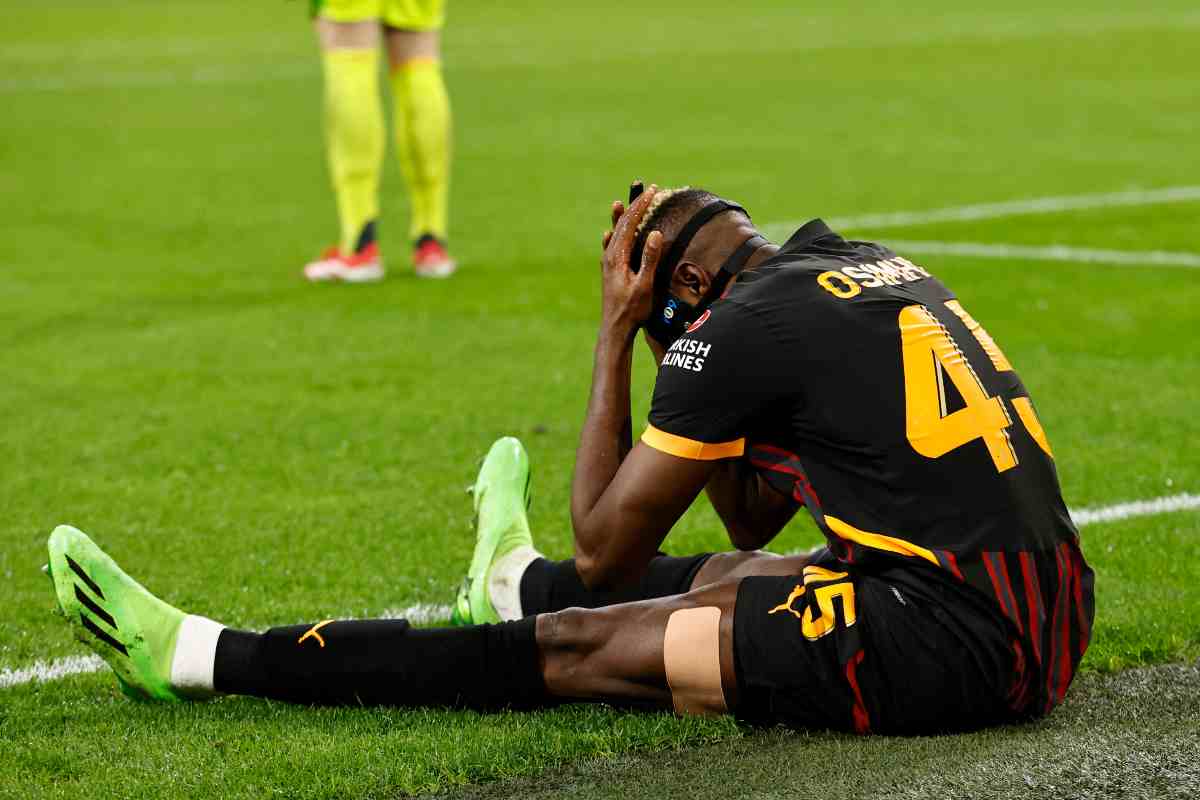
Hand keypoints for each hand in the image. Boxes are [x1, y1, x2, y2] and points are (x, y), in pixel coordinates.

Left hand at [599, 183, 663, 336]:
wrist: (614, 329)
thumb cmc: (632, 310)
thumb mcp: (644, 285)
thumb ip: (649, 259)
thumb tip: (654, 232)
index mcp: (617, 256)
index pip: (630, 222)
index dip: (641, 204)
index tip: (653, 190)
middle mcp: (609, 256)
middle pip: (621, 224)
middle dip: (635, 205)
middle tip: (647, 190)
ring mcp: (607, 263)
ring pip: (615, 233)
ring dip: (623, 217)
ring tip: (622, 202)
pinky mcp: (608, 272)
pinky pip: (610, 246)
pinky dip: (614, 235)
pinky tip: (608, 235)